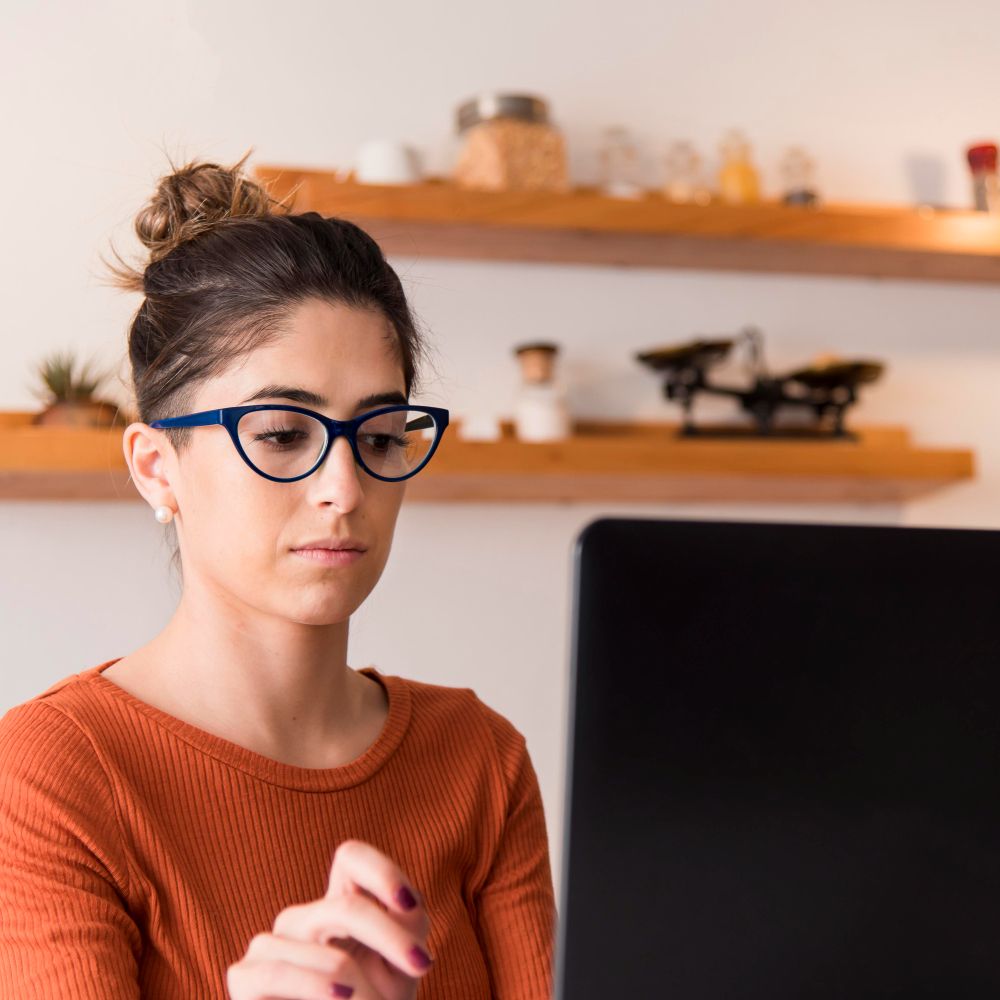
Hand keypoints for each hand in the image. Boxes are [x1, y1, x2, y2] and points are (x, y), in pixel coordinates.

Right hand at [226, 839, 432, 999]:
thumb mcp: (400, 967)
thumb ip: (407, 928)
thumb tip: (405, 906)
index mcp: (337, 906)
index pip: (351, 857)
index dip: (381, 871)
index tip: (409, 904)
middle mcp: (302, 919)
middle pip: (345, 905)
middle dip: (388, 935)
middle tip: (421, 965)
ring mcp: (269, 944)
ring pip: (320, 946)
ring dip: (359, 981)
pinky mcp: (244, 978)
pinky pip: (278, 971)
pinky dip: (315, 983)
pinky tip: (343, 996)